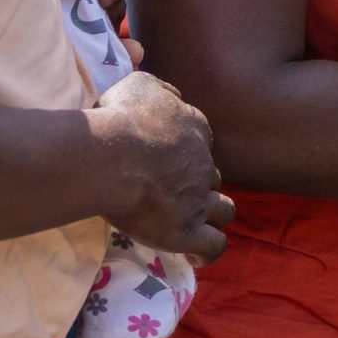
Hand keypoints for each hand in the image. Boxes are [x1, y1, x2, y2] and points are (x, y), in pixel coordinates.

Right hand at [91, 71, 235, 263]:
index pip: (202, 141)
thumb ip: (162, 90)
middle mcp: (203, 165)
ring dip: (212, 215)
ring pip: (224, 210)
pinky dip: (208, 251)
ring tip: (192, 222)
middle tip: (170, 192)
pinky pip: (214, 246)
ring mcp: (198, 200)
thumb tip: (174, 95)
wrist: (112, 155)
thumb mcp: (141, 84)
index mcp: (195, 129)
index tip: (168, 160)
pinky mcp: (187, 232)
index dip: (187, 152)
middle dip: (198, 184)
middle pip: (211, 176)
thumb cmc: (120, 118)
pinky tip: (193, 253)